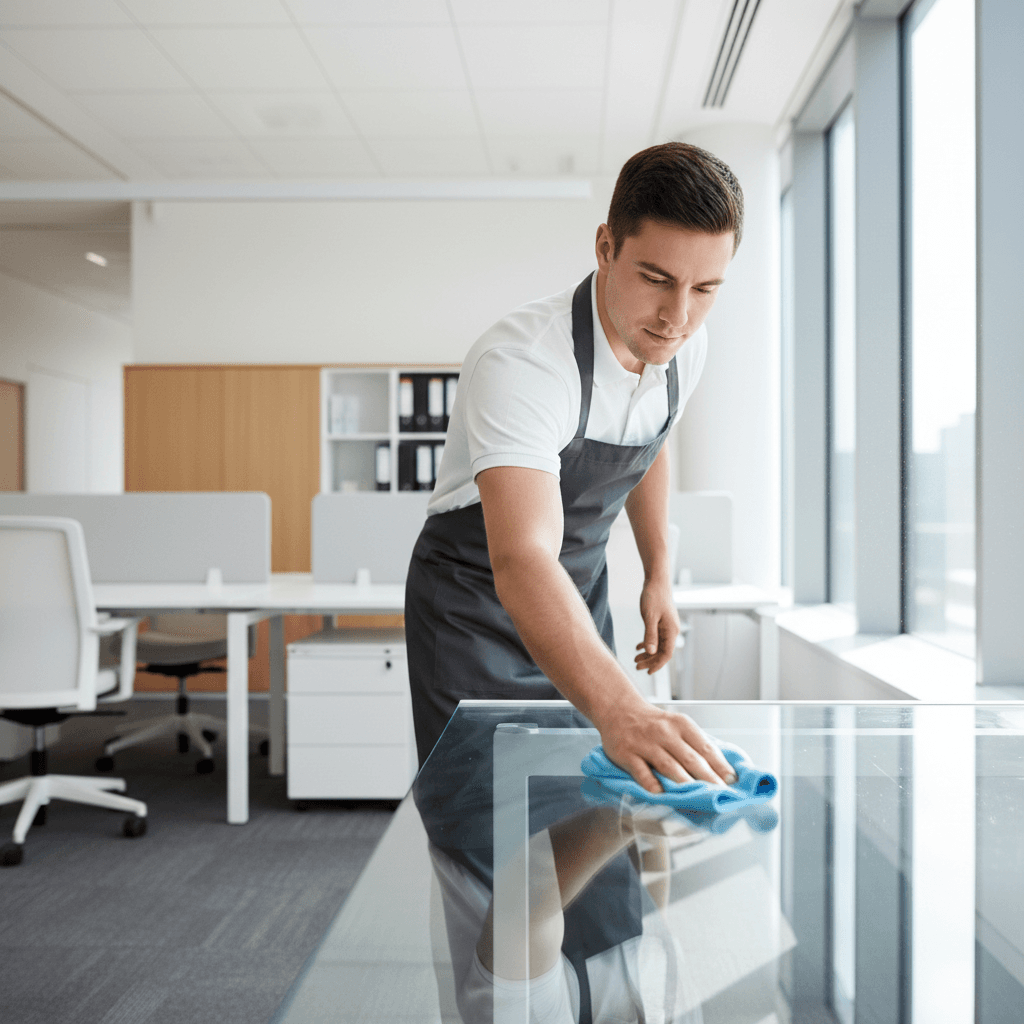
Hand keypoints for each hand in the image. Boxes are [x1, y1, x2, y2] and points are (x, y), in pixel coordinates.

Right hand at [595, 701, 737, 793]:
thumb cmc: (652, 723)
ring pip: (669, 766)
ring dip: (686, 784)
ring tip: (699, 798)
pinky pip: (641, 772)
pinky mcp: (627, 753)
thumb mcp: (676, 725)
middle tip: (721, 794)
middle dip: (708, 779)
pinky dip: (652, 783)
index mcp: (681, 724)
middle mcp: (664, 733)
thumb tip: (719, 770)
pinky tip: (661, 794)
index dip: (720, 766)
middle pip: (691, 759)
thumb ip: (694, 744)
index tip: (732, 781)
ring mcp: (645, 743)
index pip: (705, 747)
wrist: (618, 709)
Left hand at [634, 579, 680, 673]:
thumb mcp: (649, 617)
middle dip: (650, 660)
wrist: (656, 581)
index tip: (647, 672)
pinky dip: (648, 643)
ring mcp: (667, 627)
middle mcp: (672, 631)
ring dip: (648, 653)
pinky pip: (656, 638)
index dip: (657, 665)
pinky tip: (638, 646)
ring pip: (658, 645)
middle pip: (662, 652)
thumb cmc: (653, 597)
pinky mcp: (662, 622)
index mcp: (671, 631)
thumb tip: (651, 652)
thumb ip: (650, 635)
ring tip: (635, 658)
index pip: (666, 654)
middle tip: (636, 666)